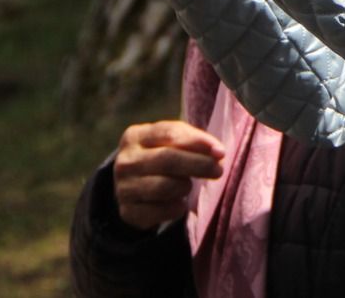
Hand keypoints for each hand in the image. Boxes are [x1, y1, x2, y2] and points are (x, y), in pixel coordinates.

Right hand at [111, 120, 225, 231]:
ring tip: (189, 185)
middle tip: (218, 170)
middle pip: (167, 159)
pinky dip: (176, 208)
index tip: (220, 152)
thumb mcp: (172, 142)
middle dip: (199, 164)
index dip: (198, 142)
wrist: (133, 188)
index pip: (170, 133)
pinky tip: (180, 203)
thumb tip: (218, 153)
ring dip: (185, 186)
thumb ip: (194, 141)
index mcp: (135, 136)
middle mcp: (125, 161)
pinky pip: (160, 211)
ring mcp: (123, 187)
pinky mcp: (128, 211)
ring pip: (164, 187)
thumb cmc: (162, 156)